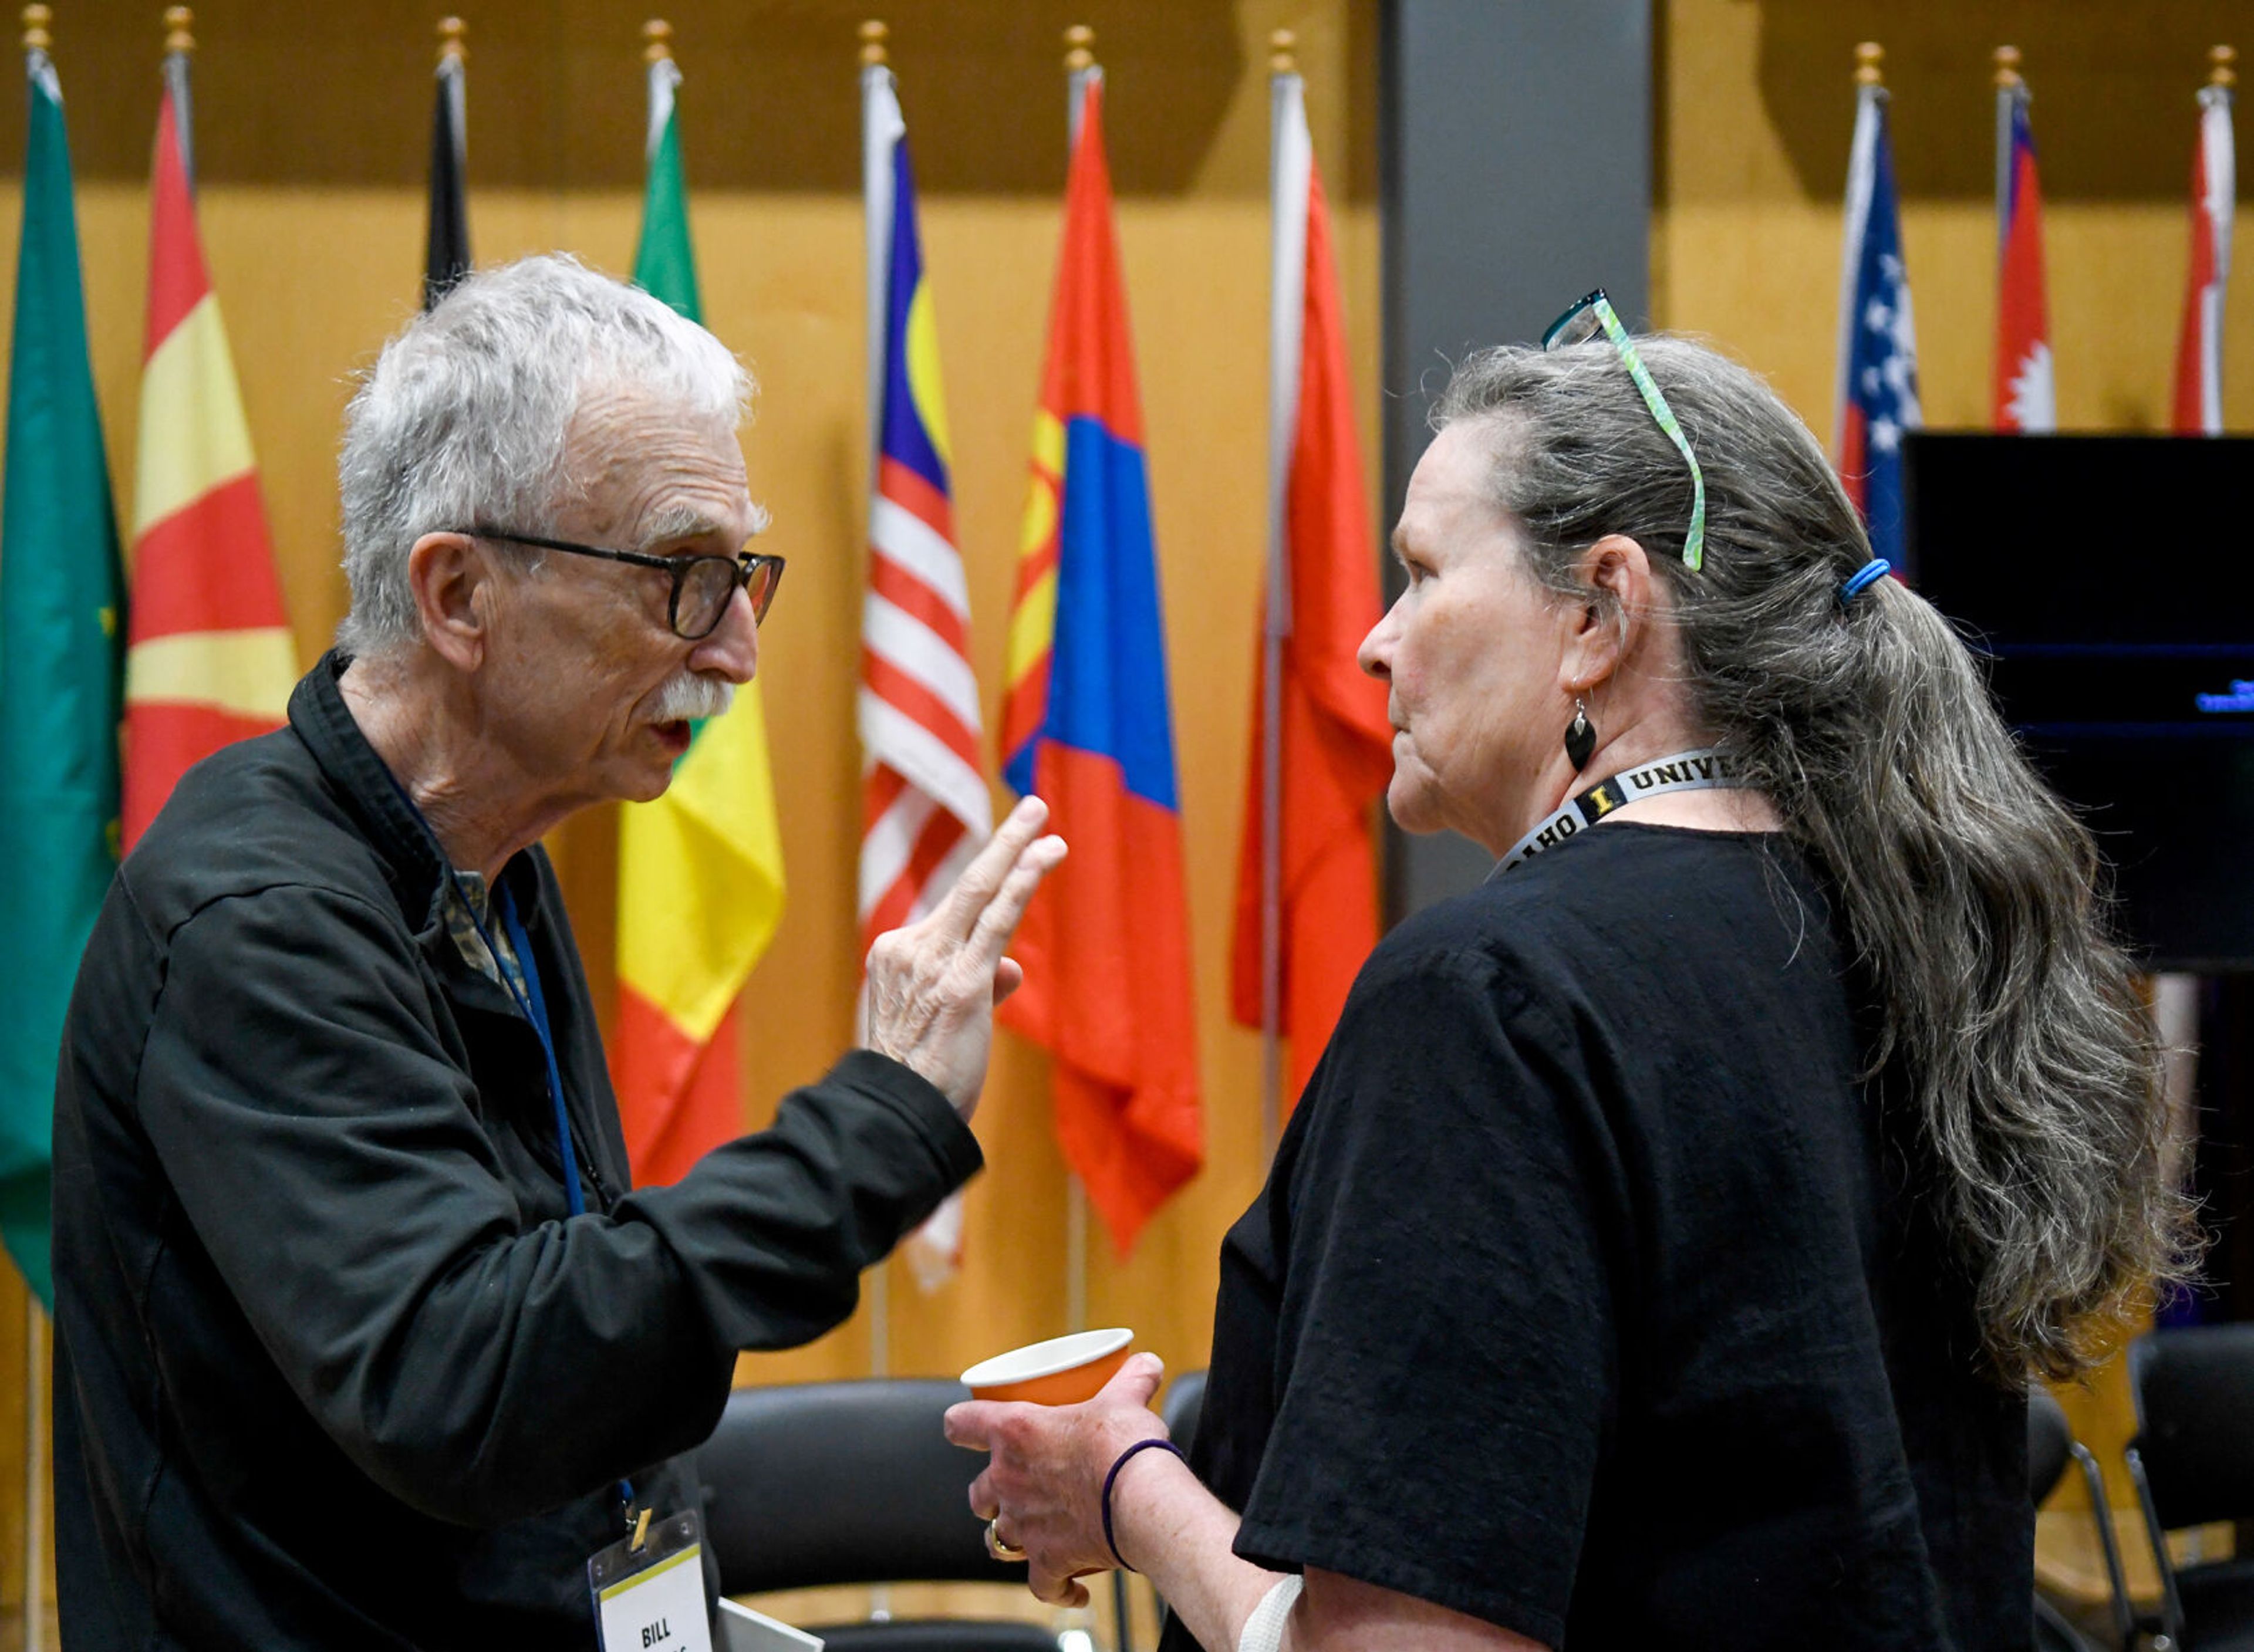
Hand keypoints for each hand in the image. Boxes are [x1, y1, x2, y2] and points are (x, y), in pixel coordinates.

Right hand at [861, 796, 1065, 1118]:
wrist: (896, 1117)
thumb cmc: (920, 1078)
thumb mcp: (942, 1021)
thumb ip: (977, 985)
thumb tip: (1011, 968)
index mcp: (896, 956)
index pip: (954, 917)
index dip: (995, 897)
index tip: (1022, 865)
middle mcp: (909, 949)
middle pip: (965, 886)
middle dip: (1004, 844)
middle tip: (1035, 810)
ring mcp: (933, 962)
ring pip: (980, 892)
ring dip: (1017, 850)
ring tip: (1044, 815)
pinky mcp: (961, 982)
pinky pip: (995, 920)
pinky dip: (1021, 883)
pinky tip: (1042, 856)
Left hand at [945, 1353, 1170, 1606]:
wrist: (1143, 1502)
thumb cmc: (1125, 1446)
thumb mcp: (1126, 1400)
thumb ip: (1132, 1380)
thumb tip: (1147, 1363)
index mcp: (1015, 1433)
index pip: (962, 1423)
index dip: (960, 1423)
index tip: (964, 1426)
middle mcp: (1008, 1482)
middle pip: (978, 1493)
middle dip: (990, 1493)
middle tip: (1015, 1487)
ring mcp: (1024, 1526)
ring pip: (996, 1540)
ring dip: (1008, 1539)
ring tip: (1029, 1537)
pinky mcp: (1047, 1563)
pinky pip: (1042, 1585)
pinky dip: (1056, 1588)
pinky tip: (1073, 1590)